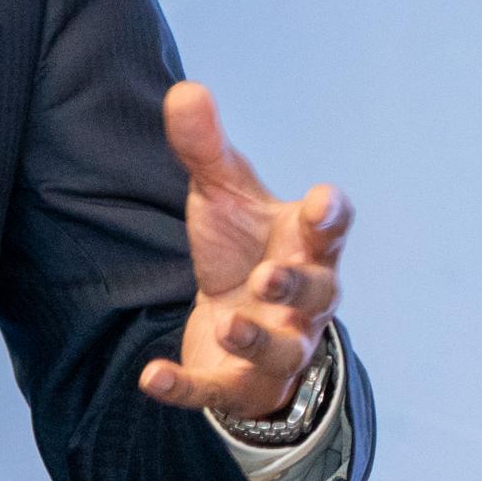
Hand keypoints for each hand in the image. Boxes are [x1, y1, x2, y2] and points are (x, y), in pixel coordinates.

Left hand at [138, 79, 351, 418]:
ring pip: (280, 350)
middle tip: (267, 275)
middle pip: (316, 294)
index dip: (329, 217)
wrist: (235, 323)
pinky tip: (152, 378)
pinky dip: (185, 387)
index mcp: (304, 247)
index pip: (330, 230)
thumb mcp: (223, 197)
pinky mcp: (234, 384)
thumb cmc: (243, 251)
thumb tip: (186, 90)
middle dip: (295, 285)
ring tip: (229, 324)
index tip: (323, 201)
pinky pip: (214, 390)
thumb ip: (206, 150)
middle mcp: (300, 301)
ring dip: (256, 339)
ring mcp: (274, 346)